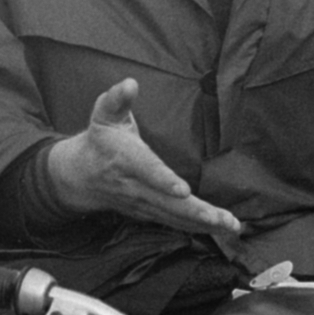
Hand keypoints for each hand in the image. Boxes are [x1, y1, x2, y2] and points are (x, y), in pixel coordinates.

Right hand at [46, 78, 240, 237]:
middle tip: (224, 219)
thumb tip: (130, 83)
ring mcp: (141, 204)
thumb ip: (117, 98)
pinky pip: (175, 223)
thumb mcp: (104, 114)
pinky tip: (222, 230)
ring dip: (204, 224)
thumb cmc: (101, 139)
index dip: (164, 180)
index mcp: (125, 158)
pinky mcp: (148, 213)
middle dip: (196, 212)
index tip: (183, 190)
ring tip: (232, 227)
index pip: (147, 170)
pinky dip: (198, 229)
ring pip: (174, 217)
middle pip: (167, 203)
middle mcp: (134, 186)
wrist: (81, 176)